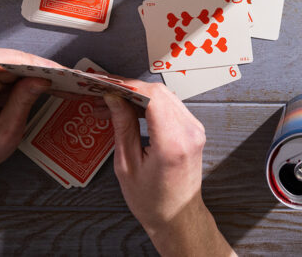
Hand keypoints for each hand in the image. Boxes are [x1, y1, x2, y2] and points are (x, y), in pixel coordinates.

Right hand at [104, 85, 232, 255]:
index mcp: (172, 142)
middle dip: (130, 89)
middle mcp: (189, 131)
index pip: (152, 97)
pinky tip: (130, 111)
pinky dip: (150, 105)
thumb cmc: (152, 200)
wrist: (178, 216)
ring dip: (138, 96)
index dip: (128, 86)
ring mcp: (195, 129)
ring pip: (165, 96)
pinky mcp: (194, 130)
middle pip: (159, 92)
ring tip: (112, 105)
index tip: (108, 85)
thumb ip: (122, 126)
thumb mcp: (127, 165)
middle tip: (105, 94)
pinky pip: (171, 106)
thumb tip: (114, 98)